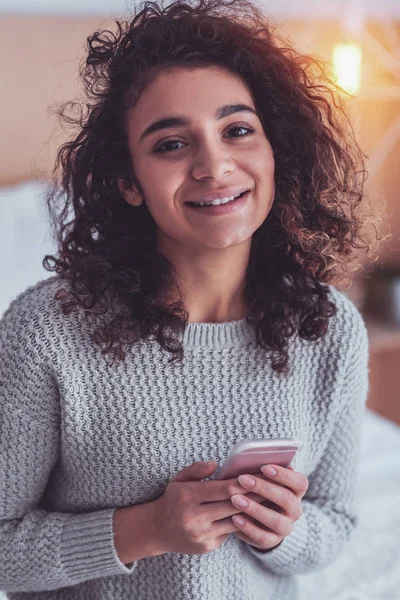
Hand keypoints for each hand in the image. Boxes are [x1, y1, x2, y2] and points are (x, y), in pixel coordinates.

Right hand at [151, 460, 274, 556]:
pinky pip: (229, 533)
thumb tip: (216, 464)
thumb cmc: (174, 500)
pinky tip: (256, 516)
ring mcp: (201, 534)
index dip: (244, 482)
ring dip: (253, 511)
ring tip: (270, 501)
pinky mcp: (206, 546)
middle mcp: (193, 516)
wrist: (158, 530)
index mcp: (187, 495)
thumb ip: (196, 469)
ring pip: (234, 520)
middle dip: (255, 495)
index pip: (223, 488)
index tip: (260, 475)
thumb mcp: (179, 479)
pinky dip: (242, 523)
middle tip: (273, 487)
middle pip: (233, 505)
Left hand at [230, 465, 308, 550]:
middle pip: (287, 499)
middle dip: (264, 488)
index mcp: (296, 492)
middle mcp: (295, 510)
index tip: (264, 467)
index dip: (284, 475)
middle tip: (242, 479)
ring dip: (254, 509)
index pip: (300, 482)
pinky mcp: (273, 541)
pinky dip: (249, 528)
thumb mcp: (263, 480)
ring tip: (235, 499)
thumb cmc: (259, 491)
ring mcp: (285, 527)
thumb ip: (262, 472)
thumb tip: (252, 459)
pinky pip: (263, 537)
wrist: (259, 519)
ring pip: (276, 520)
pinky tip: (235, 518)